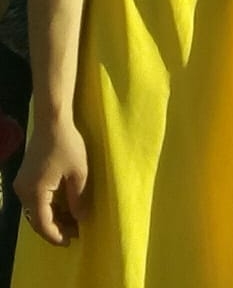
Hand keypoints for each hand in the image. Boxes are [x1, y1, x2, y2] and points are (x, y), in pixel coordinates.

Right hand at [14, 121, 88, 245]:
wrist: (52, 121)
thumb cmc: (68, 144)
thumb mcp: (79, 173)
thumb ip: (78, 199)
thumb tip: (80, 219)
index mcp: (35, 193)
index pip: (43, 224)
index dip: (56, 235)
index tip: (71, 241)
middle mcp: (23, 192)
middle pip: (36, 219)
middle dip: (55, 228)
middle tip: (75, 232)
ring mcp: (22, 184)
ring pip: (35, 210)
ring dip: (52, 217)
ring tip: (72, 220)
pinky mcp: (25, 177)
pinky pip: (34, 199)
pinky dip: (47, 206)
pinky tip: (63, 206)